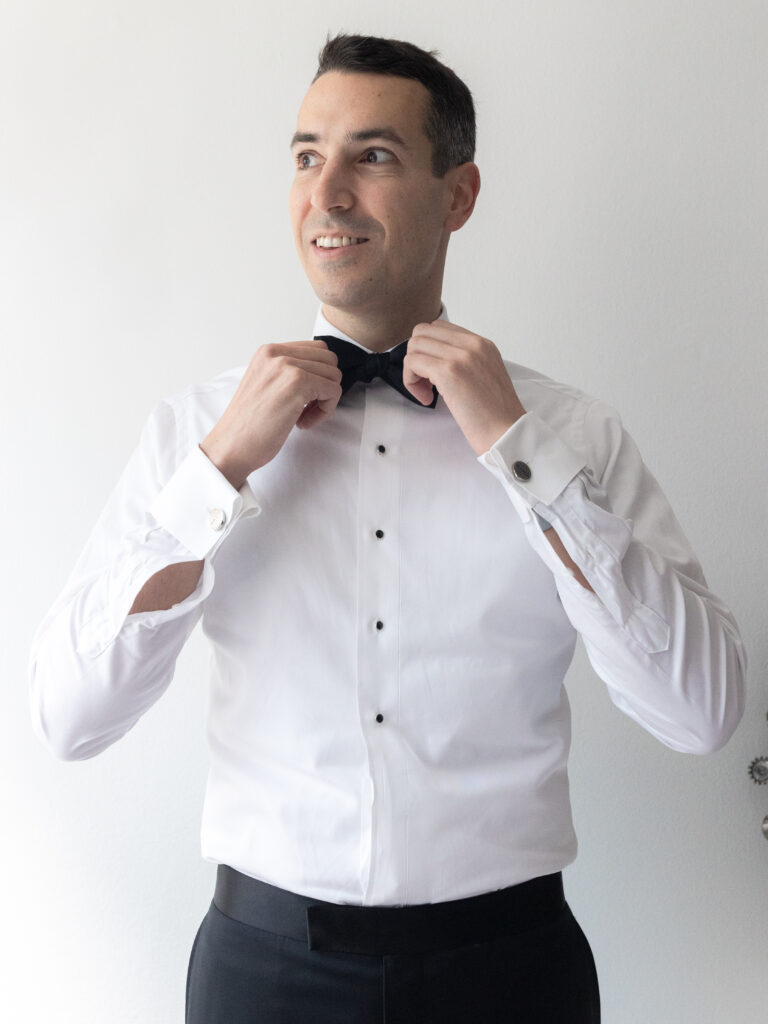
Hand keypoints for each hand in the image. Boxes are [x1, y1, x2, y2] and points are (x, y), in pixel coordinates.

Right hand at [200, 341, 341, 487]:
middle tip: (306, 410)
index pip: (316, 349)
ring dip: (325, 400)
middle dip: (325, 386)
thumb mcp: (266, 385)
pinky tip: (302, 423)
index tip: (304, 398)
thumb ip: (288, 373)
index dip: (318, 376)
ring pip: (334, 375)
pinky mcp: (297, 383)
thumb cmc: (248, 425)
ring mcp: (286, 366)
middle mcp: (276, 354)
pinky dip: (324, 411)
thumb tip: (321, 374)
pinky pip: (333, 391)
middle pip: (329, 360)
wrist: (231, 446)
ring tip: (303, 417)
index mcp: (268, 352)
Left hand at [403, 321, 525, 453]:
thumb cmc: (496, 415)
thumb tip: (436, 362)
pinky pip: (412, 363)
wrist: (507, 432)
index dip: (429, 350)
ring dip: (413, 370)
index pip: (440, 328)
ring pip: (415, 346)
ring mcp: (460, 356)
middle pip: (423, 332)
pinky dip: (411, 382)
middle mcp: (472, 344)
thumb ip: (466, 362)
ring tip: (428, 392)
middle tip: (426, 383)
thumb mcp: (485, 376)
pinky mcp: (448, 372)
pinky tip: (427, 399)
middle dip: (417, 357)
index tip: (434, 374)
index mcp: (482, 344)